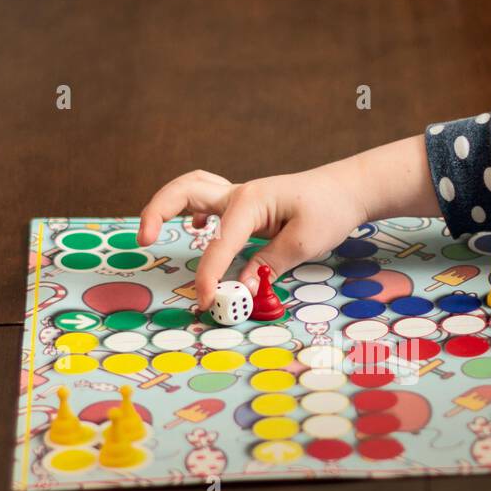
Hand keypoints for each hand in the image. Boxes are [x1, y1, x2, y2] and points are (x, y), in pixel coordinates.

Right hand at [138, 165, 368, 309]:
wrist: (347, 189)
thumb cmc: (329, 210)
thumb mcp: (304, 243)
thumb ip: (267, 265)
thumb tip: (240, 288)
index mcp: (251, 202)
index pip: (219, 243)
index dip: (208, 276)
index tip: (205, 302)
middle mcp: (239, 194)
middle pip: (185, 190)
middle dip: (157, 211)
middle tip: (143, 239)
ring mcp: (240, 196)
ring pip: (191, 189)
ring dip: (167, 205)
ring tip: (152, 232)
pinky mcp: (246, 205)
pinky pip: (208, 200)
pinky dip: (192, 212)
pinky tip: (196, 230)